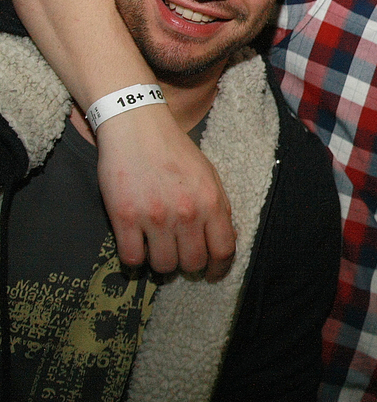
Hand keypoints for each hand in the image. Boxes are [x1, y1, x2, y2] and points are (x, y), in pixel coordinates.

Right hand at [95, 104, 235, 279]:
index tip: (212, 274)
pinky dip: (135, 260)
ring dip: (162, 264)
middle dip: (189, 266)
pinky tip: (137, 248)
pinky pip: (132, 258)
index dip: (219, 269)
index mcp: (211, 201)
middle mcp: (186, 213)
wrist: (137, 127)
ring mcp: (154, 217)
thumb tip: (226, 239)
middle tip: (181, 259)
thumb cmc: (174, 151)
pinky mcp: (124, 217)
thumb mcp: (209, 175)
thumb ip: (219, 208)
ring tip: (158, 250)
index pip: (223, 250)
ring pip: (163, 266)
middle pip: (193, 263)